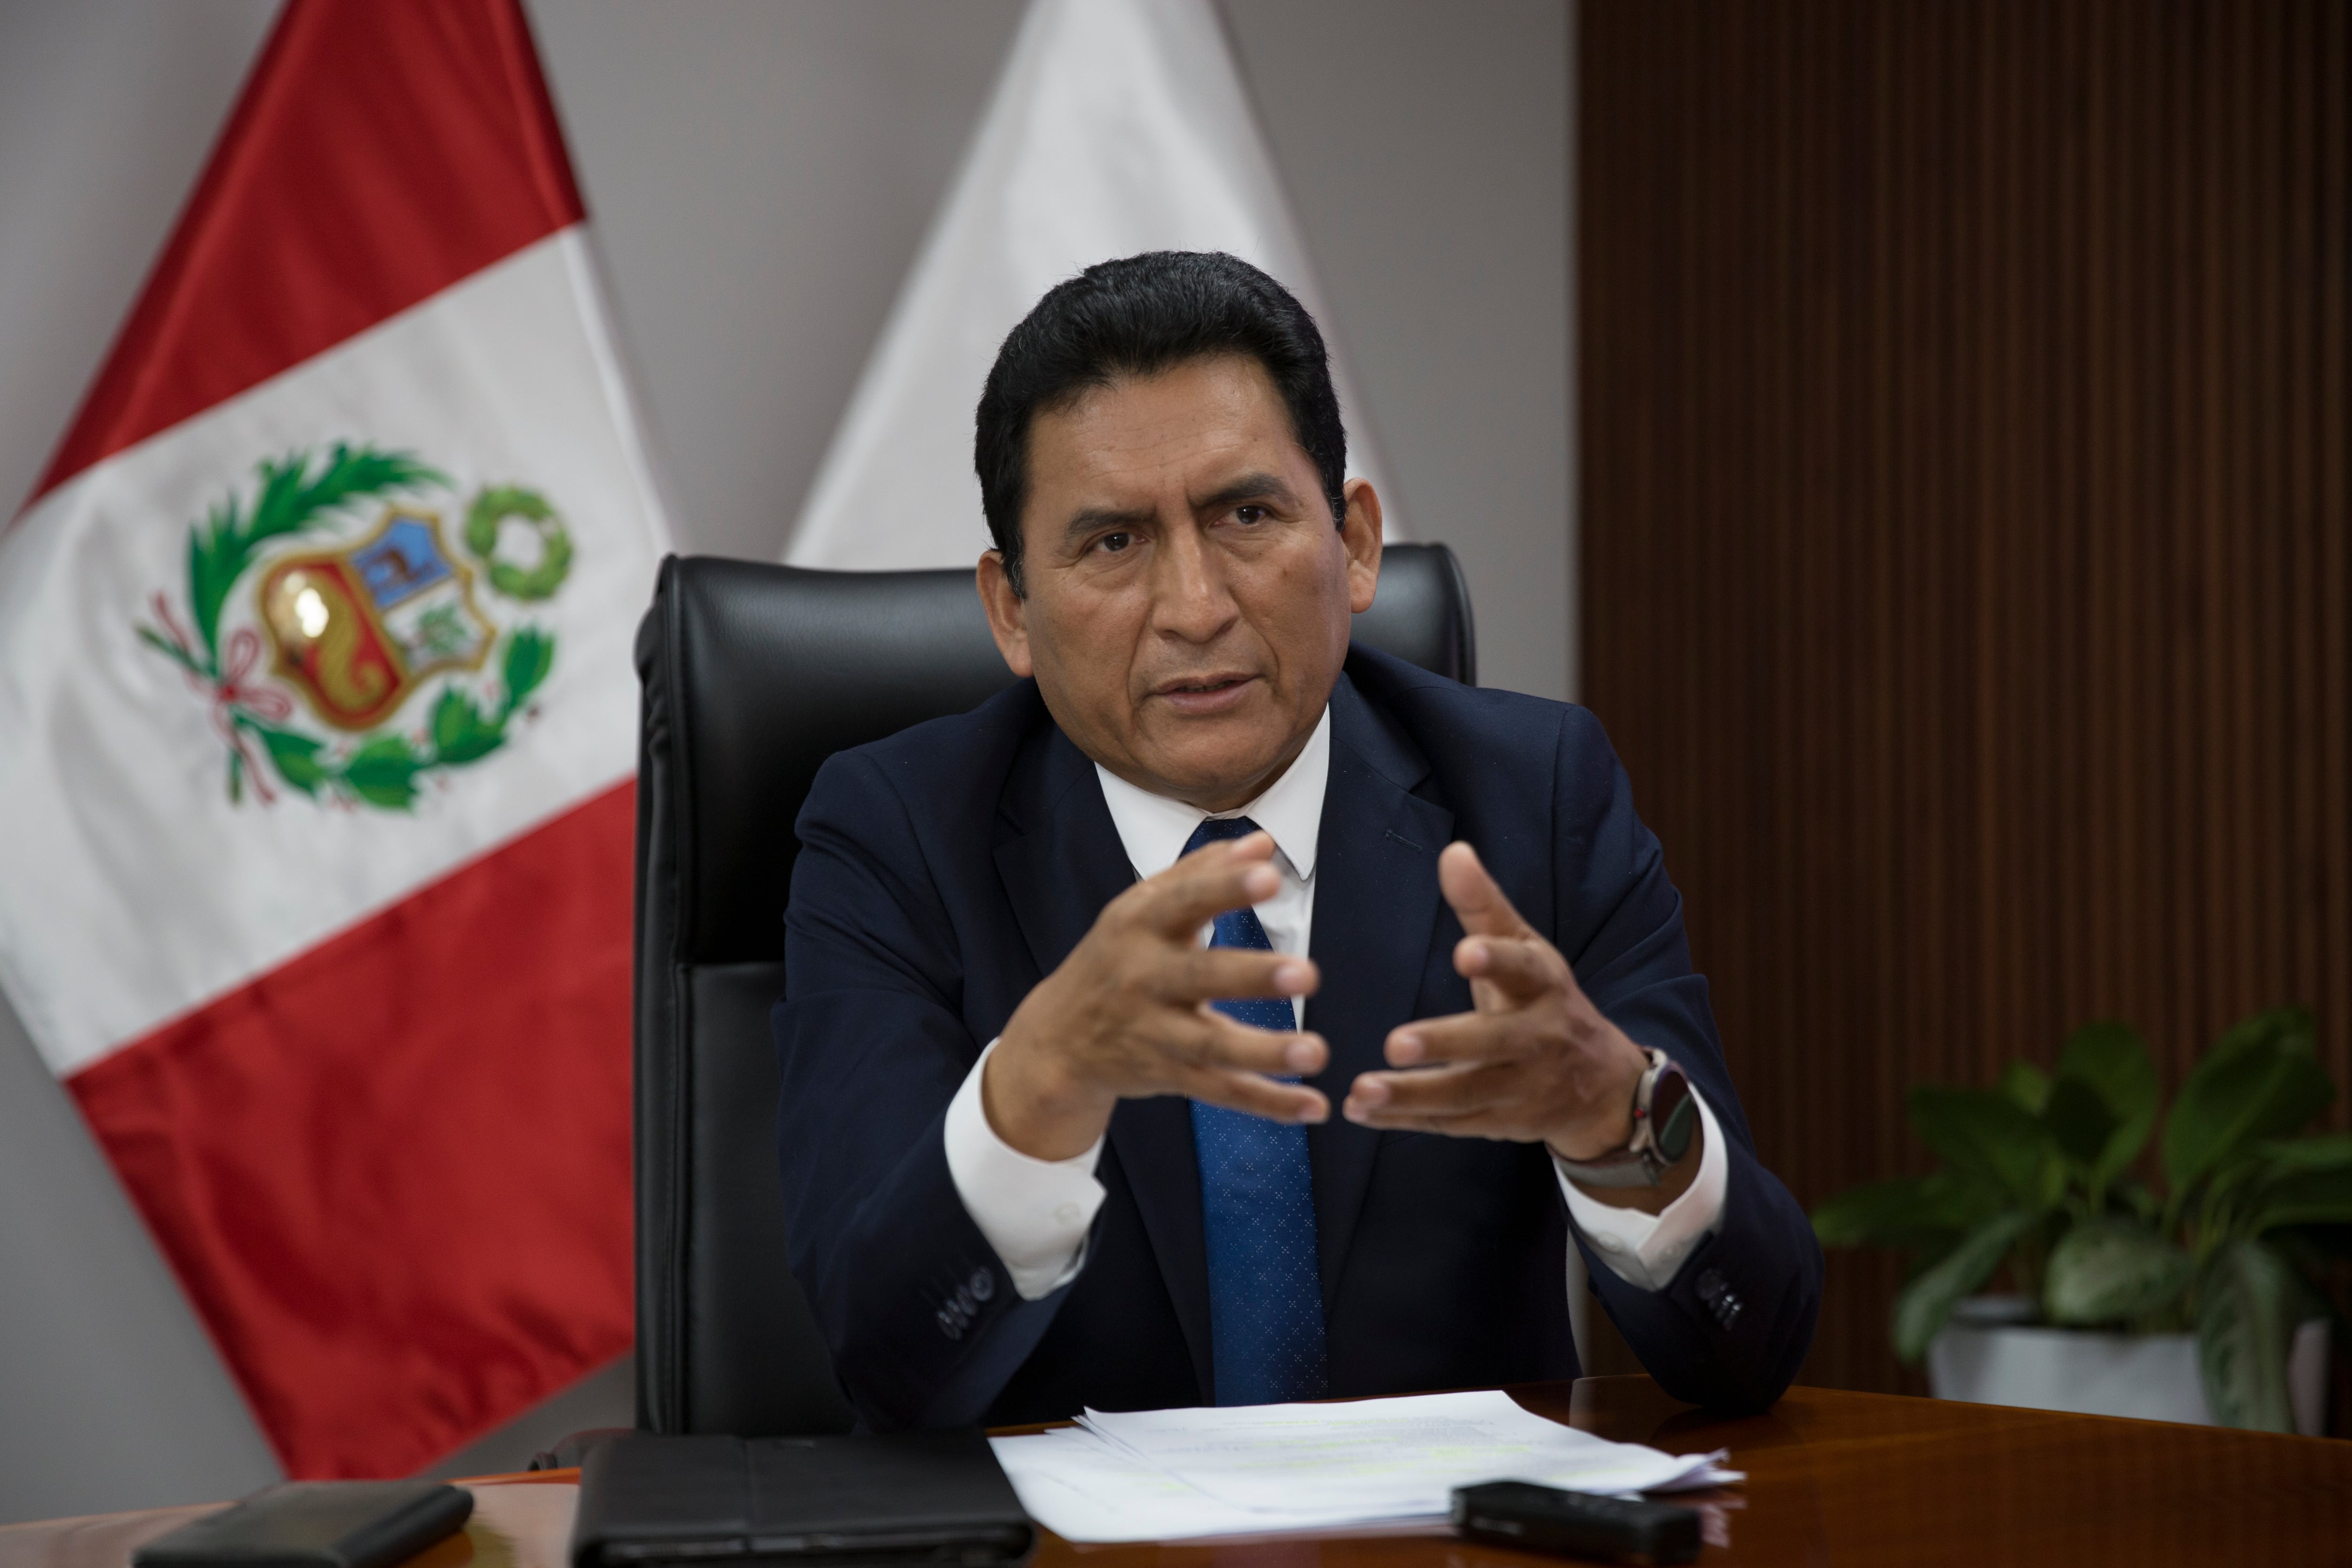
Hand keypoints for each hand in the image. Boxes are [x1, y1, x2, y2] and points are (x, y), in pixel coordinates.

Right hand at [985, 830, 1328, 1160]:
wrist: (1058, 1039)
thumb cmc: (1116, 958)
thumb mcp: (1141, 908)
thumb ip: (1201, 873)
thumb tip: (1261, 843)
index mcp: (1139, 924)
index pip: (1184, 900)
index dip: (1225, 887)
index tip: (1270, 875)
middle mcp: (1144, 978)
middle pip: (1201, 977)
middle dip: (1252, 976)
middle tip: (1306, 974)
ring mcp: (1155, 1032)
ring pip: (1212, 1045)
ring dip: (1266, 1051)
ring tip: (1317, 1053)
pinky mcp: (1168, 1075)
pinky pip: (1221, 1091)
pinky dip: (1268, 1103)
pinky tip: (1313, 1107)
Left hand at [1342, 843, 1692, 1204]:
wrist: (1601, 1085)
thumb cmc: (1545, 1002)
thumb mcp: (1526, 950)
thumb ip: (1484, 906)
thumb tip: (1453, 852)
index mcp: (1543, 985)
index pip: (1524, 969)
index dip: (1497, 960)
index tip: (1465, 952)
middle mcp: (1539, 1038)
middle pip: (1494, 1042)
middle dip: (1446, 1044)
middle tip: (1395, 1043)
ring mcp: (1523, 1087)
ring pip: (1466, 1093)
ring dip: (1412, 1095)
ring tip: (1362, 1090)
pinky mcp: (1501, 1121)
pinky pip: (1451, 1123)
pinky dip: (1406, 1121)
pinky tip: (1362, 1112)